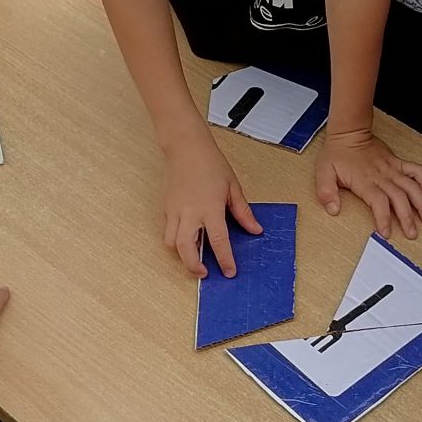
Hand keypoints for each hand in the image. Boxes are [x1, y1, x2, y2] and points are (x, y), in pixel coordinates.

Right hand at [162, 129, 261, 276]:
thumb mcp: (233, 187)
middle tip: (205, 273)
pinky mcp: (166, 208)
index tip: (230, 272)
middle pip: (186, 249)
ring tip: (194, 257)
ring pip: (171, 243)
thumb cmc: (211, 164)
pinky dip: (175, 240)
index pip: (218, 241)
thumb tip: (255, 229)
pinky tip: (186, 239)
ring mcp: (175, 211)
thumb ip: (243, 212)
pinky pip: (168, 230)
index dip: (225, 260)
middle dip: (194, 266)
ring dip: (182, 255)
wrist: (186, 148)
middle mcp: (190, 212)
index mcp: (210, 208)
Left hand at [314, 129, 421, 239]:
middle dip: (408, 217)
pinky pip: (416, 170)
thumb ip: (326, 192)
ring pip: (412, 186)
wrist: (349, 133)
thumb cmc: (336, 153)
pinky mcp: (397, 162)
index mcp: (364, 181)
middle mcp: (381, 176)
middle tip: (413, 234)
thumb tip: (333, 210)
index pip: (378, 202)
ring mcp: (392, 168)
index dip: (384, 218)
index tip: (386, 233)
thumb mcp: (323, 173)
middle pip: (399, 198)